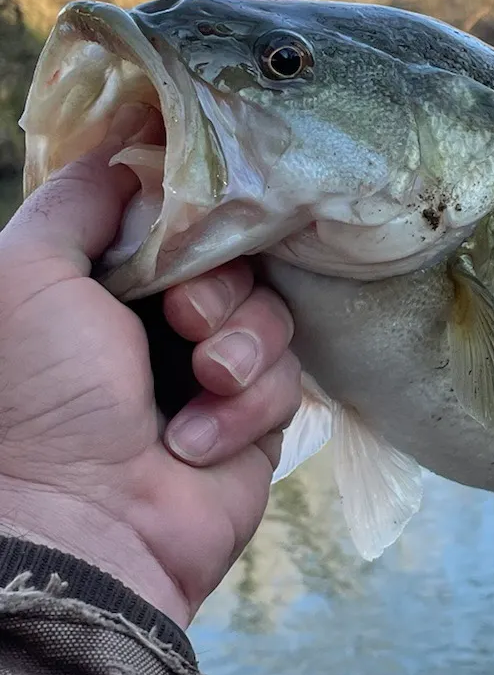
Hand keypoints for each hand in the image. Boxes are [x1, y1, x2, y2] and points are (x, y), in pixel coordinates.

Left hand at [0, 116, 301, 625]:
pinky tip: (198, 440)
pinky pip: (288, 378)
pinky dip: (246, 406)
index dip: (191, 218)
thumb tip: (130, 150)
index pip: (173, 221)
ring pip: (270, 315)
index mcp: (97, 286)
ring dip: (238, 347)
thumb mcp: (24, 272)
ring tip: (199, 384)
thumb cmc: (42, 398)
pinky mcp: (256, 420)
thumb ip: (75, 198)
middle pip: (233, 261)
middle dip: (216, 287)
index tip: (189, 226)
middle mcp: (153, 325)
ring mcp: (210, 373)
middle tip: (182, 320)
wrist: (87, 523)